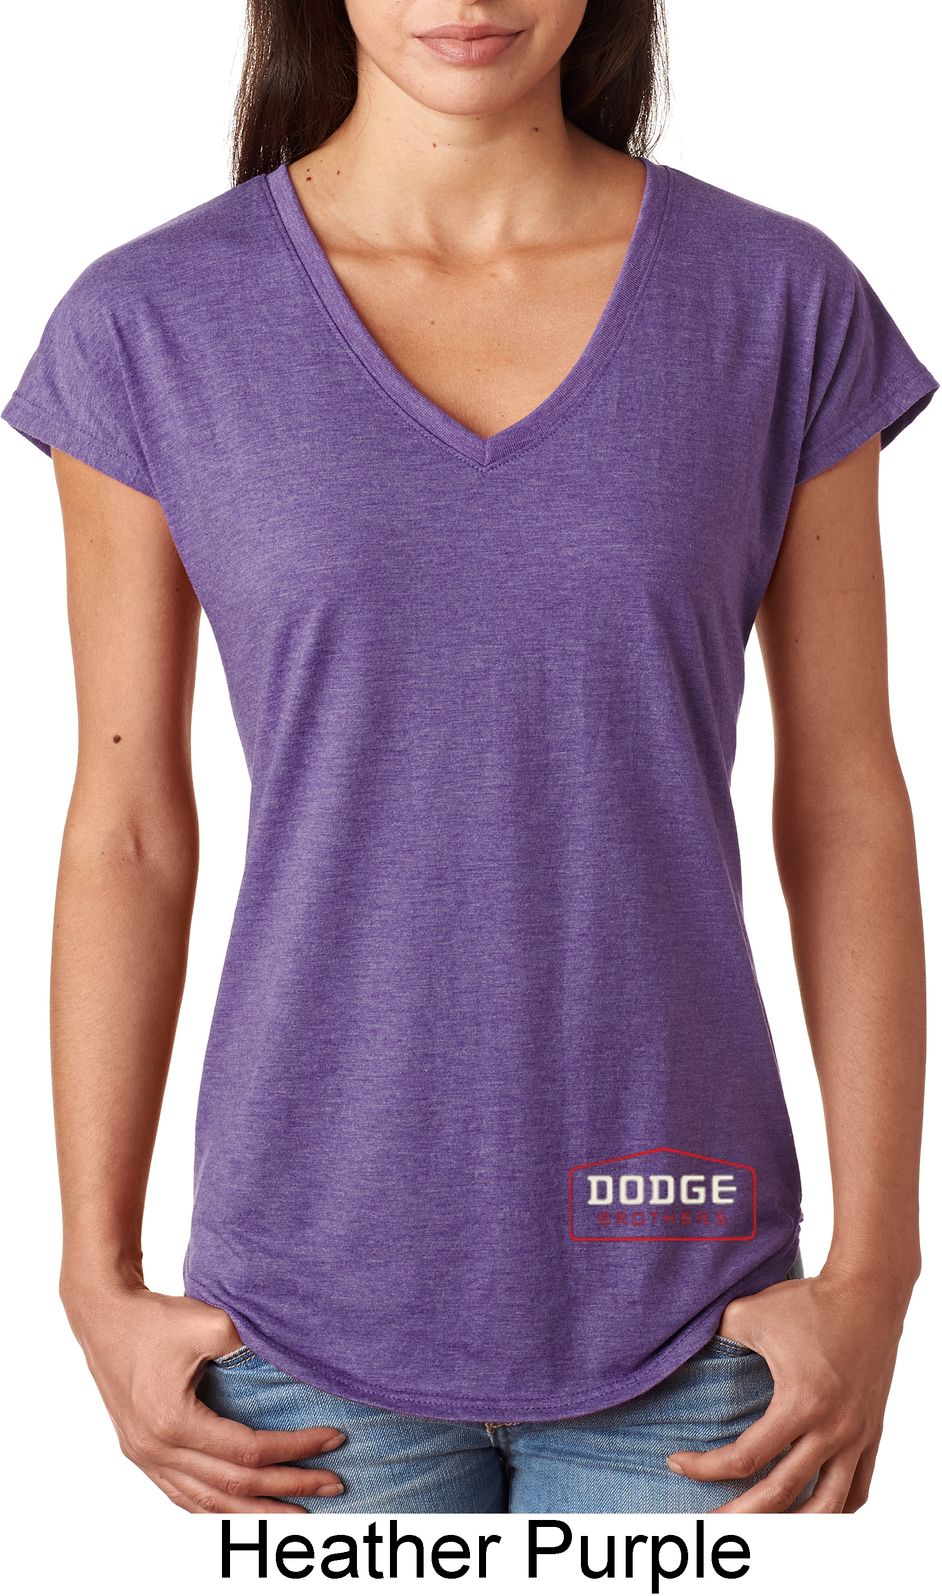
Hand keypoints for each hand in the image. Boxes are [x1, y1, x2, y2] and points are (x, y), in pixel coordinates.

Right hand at [61, 1279, 346, 1511]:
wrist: (103, 1316)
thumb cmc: (154, 1318)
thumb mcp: (209, 1323)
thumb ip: (250, 1348)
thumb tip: (295, 1365)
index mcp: (173, 1421)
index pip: (248, 1450)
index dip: (296, 1449)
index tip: (333, 1439)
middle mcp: (156, 1449)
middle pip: (234, 1484)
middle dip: (288, 1486)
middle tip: (334, 1484)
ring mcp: (145, 1458)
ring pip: (208, 1502)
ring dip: (255, 1511)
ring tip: (298, 1512)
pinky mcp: (141, 1454)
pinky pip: (184, 1496)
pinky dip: (218, 1507)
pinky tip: (244, 1509)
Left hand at [666, 1265, 915, 1512]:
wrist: (868, 1293)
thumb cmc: (807, 1301)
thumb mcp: (749, 1312)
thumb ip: (714, 1337)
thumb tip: (679, 1351)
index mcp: (800, 1403)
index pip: (745, 1458)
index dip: (704, 1467)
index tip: (676, 1462)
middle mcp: (832, 1429)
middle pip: (782, 1495)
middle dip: (741, 1517)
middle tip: (708, 1523)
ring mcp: (856, 1436)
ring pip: (829, 1507)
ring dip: (794, 1527)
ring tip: (764, 1535)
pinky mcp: (872, 1433)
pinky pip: (859, 1488)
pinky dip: (836, 1509)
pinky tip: (812, 1512)